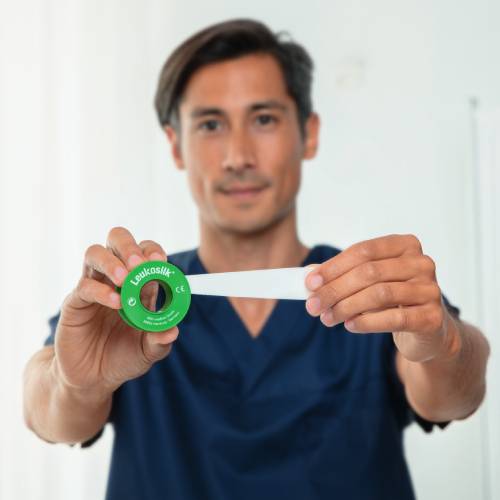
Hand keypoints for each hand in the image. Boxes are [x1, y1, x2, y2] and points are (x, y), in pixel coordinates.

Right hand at [53, 227, 178, 395]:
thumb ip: (160, 342)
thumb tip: (173, 331)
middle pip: (117, 241)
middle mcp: (115, 279)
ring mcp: (94, 287)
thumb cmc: (123, 357)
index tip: (160, 261)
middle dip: (129, 246)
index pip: (145, 253)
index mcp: (139, 283)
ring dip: (111, 262)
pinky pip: (84, 286)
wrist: (93, 378)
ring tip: (124, 278)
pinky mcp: (74, 302)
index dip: (152, 252)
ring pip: (95, 254)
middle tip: (139, 263)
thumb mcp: (147, 352)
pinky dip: (101, 291)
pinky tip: (116, 303)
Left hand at [305, 234, 455, 362]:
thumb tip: (310, 277)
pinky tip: (349, 325)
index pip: (363, 251)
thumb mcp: (369, 282)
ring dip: (346, 307)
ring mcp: (430, 289)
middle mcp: (421, 263)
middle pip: (369, 272)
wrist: (429, 330)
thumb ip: (343, 276)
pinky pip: (394, 318)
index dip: (334, 267)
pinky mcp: (431, 317)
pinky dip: (367, 322)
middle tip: (313, 305)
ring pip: (380, 294)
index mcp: (405, 245)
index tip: (310, 282)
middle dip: (335, 289)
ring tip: (327, 318)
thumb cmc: (394, 300)